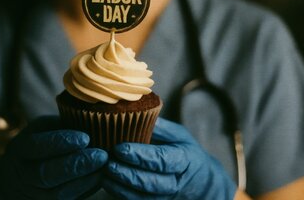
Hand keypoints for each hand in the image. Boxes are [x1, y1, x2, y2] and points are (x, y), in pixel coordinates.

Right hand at [0, 115, 107, 199]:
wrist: (17, 179)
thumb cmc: (38, 144)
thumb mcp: (42, 129)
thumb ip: (61, 125)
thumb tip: (92, 120)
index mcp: (22, 149)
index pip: (38, 146)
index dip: (61, 142)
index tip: (85, 137)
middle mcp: (25, 175)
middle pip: (47, 174)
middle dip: (77, 165)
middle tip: (101, 155)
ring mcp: (36, 194)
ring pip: (60, 192)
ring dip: (86, 180)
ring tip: (105, 166)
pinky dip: (87, 189)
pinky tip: (101, 176)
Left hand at [102, 117, 236, 199]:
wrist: (200, 182)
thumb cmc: (183, 152)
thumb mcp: (178, 135)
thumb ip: (159, 126)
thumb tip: (137, 112)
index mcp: (185, 160)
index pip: (162, 160)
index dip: (141, 156)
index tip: (121, 148)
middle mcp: (176, 183)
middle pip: (151, 183)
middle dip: (128, 174)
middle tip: (108, 162)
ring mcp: (166, 198)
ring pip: (142, 197)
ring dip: (120, 186)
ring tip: (103, 172)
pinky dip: (120, 194)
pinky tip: (106, 182)